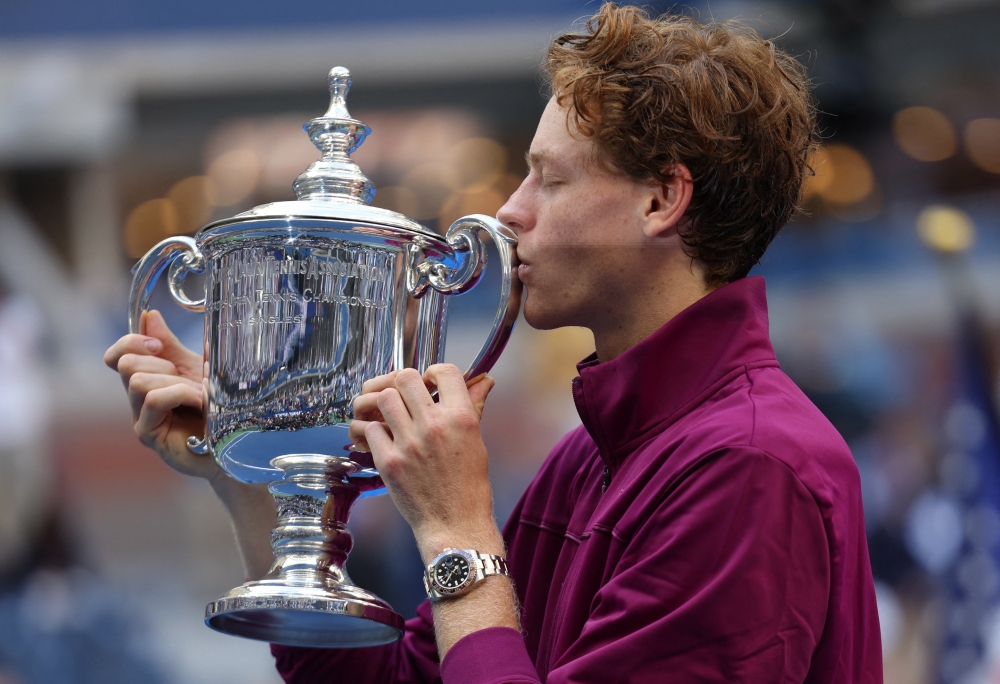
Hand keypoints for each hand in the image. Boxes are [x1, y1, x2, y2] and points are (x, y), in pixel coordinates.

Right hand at [103, 309, 216, 479]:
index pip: (117, 356)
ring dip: (174, 381)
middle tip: (187, 378)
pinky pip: (153, 400)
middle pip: (125, 364)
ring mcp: (141, 419)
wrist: (237, 440)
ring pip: (137, 381)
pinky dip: (178, 393)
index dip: (131, 342)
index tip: (158, 344)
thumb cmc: (217, 407)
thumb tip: (149, 316)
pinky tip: (198, 401)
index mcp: (147, 380)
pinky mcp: (149, 435)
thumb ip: (171, 346)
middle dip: (159, 362)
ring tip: (198, 394)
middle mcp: (138, 400)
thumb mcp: (195, 368)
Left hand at [349, 365, 501, 559]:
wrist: (455, 524)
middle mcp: (434, 425)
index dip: (433, 372)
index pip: (444, 372)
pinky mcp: (388, 461)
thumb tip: (483, 381)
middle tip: (407, 398)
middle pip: (406, 378)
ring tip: (393, 417)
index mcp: (461, 418)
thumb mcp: (477, 442)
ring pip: (384, 399)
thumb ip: (473, 407)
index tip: (430, 382)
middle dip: (404, 384)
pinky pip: (370, 429)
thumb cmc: (469, 486)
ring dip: (386, 405)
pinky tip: (383, 439)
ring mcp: (409, 443)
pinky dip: (373, 431)